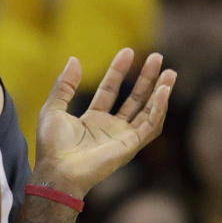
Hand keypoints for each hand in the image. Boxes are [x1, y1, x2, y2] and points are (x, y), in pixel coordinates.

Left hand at [33, 49, 174, 197]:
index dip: (118, 71)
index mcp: (92, 120)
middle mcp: (110, 128)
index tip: (127, 52)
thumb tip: (74, 59)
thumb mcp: (53, 109)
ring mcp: (122, 137)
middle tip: (157, 57)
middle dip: (146, 78)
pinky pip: (151, 125)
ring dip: (159, 91)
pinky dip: (159, 108)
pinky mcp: (131, 146)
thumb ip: (64, 85)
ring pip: (147, 111)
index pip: (110, 90)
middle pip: (134, 98)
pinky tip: (163, 90)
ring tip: (169, 72)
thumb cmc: (52, 146)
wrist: (58, 171)